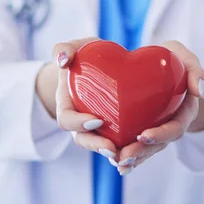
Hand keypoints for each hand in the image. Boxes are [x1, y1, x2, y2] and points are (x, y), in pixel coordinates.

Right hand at [51, 38, 120, 160]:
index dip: (78, 123)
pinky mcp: (115, 131)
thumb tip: (63, 60)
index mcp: (67, 105)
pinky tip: (141, 153)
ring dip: (114, 154)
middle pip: (83, 140)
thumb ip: (64, 49)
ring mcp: (97, 129)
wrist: (99, 67)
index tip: (96, 120)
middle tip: (111, 147)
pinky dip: (128, 152)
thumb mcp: (75, 48)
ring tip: (127, 156)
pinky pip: (120, 145)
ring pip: (102, 147)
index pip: (66, 120)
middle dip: (96, 145)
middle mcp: (80, 122)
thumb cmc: (85, 57)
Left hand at [114, 41, 203, 174]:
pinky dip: (129, 157)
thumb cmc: (175, 60)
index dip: (161, 134)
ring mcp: (158, 129)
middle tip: (124, 156)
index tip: (144, 136)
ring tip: (118, 163)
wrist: (166, 67)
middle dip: (142, 152)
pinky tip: (116, 165)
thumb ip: (195, 70)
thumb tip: (199, 92)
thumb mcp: (186, 58)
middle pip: (159, 144)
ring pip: (147, 149)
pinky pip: (138, 146)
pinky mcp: (144, 129)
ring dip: (133, 158)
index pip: (175, 127)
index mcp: (184, 110)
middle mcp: (171, 124)